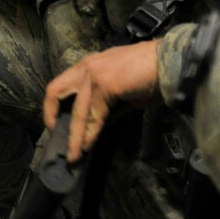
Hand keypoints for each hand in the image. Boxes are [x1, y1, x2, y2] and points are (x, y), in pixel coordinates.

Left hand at [43, 40, 161, 160]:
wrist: (169, 63)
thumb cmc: (150, 75)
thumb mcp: (121, 90)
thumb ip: (106, 104)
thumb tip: (96, 124)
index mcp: (89, 64)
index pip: (61, 84)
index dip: (53, 104)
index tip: (55, 122)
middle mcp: (86, 66)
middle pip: (56, 91)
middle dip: (50, 116)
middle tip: (54, 137)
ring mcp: (94, 74)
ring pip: (77, 110)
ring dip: (74, 136)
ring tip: (73, 156)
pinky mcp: (105, 84)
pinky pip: (94, 115)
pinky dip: (90, 134)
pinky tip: (88, 146)